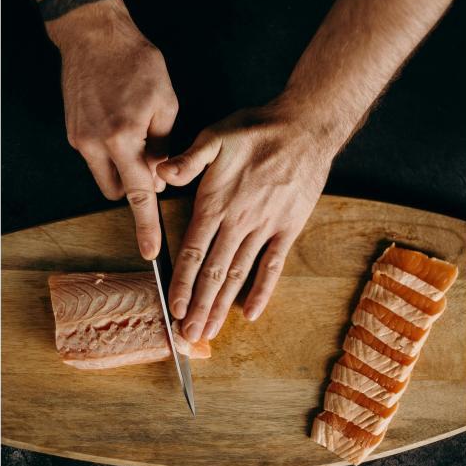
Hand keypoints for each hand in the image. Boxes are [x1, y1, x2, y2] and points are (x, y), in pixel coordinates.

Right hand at [46, 0, 178, 259]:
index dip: (146, 225)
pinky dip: (111, 153)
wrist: (96, 37)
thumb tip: (159, 175)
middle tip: (151, 163)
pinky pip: (95, 157)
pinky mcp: (73, 132)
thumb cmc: (137, 64)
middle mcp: (97, 145)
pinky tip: (120, 124)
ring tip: (134, 137)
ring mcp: (80, 139)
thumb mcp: (166, 103)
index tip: (151, 252)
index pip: (139, 194)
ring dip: (122, 170)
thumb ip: (163, 147)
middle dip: (135, 187)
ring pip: (104, 177)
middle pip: (118, 191)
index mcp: (124, 138)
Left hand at [157, 102, 335, 341]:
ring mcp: (265, 228)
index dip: (181, 283)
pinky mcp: (288, 228)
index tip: (174, 310)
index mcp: (215, 203)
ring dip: (223, 305)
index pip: (192, 252)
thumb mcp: (215, 135)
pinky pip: (274, 266)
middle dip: (199, 306)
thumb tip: (161, 173)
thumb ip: (188, 159)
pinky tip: (252, 312)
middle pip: (213, 273)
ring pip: (239, 275)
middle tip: (189, 336)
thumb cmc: (256, 130)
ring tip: (211, 331)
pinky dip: (263, 290)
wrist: (304, 129)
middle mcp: (238, 222)